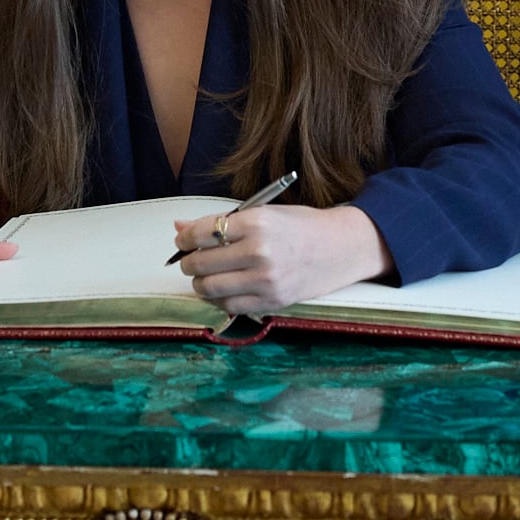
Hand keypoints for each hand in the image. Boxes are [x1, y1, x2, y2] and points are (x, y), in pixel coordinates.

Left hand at [173, 203, 393, 316]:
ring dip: (199, 283)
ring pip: (209, 288)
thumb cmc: (300, 226)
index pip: (202, 233)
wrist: (340, 247)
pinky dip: (218, 299)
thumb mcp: (263, 213)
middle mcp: (259, 252)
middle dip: (188, 262)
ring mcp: (265, 280)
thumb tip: (179, 228)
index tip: (183, 241)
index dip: (185, 239)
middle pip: (201, 263)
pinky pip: (228, 306)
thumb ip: (220, 222)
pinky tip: (223, 289)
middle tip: (192, 259)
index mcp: (256, 223)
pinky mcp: (271, 301)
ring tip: (205, 275)